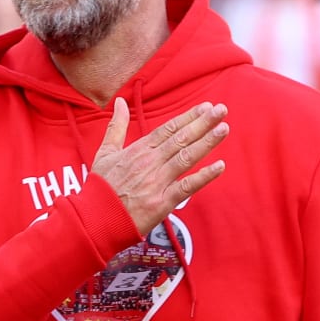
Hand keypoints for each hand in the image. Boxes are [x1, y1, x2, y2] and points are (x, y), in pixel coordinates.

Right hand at [92, 97, 228, 233]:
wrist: (96, 219)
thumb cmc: (100, 187)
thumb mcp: (105, 152)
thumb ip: (116, 126)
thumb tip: (118, 102)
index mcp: (138, 150)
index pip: (168, 128)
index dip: (188, 117)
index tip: (205, 107)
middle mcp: (150, 162)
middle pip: (180, 138)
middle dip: (203, 123)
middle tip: (221, 110)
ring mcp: (157, 182)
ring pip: (186, 157)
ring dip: (207, 142)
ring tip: (223, 129)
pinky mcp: (162, 202)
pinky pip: (187, 187)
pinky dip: (204, 176)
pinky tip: (220, 166)